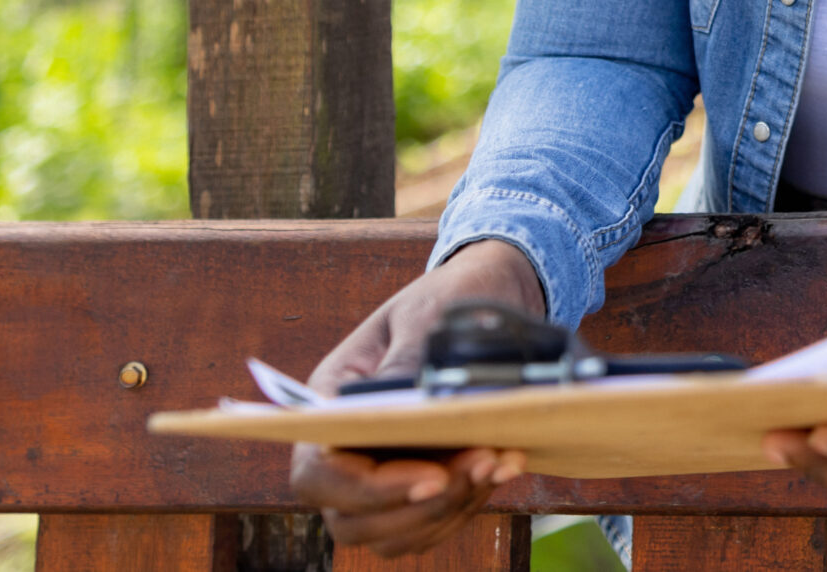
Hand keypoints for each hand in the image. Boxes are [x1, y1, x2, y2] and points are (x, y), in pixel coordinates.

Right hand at [289, 239, 546, 557]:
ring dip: (450, 510)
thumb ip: (408, 361)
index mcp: (328, 400)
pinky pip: (431, 523)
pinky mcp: (421, 482)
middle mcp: (345, 446)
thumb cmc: (448, 298)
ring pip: (394, 532)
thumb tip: (401, 405)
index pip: (318, 472)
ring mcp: (380, 471)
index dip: (368, 490)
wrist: (486, 294)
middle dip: (420, 505)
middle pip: (351, 520)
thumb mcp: (426, 316)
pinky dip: (469, 504)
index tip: (434, 476)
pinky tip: (508, 462)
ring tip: (501, 458)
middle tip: (483, 461)